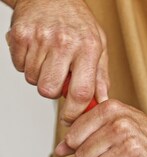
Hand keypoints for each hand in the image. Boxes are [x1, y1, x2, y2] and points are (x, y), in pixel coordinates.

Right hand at [6, 0, 108, 123]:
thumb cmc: (76, 22)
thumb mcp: (98, 46)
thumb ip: (100, 77)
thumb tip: (101, 104)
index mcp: (87, 48)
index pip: (81, 93)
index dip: (74, 112)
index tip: (70, 118)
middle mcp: (64, 42)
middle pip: (49, 90)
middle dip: (52, 91)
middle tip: (57, 77)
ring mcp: (40, 37)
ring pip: (33, 80)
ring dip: (40, 75)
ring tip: (49, 58)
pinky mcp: (20, 35)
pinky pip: (19, 66)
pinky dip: (26, 63)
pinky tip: (37, 51)